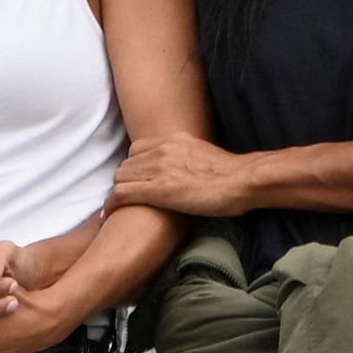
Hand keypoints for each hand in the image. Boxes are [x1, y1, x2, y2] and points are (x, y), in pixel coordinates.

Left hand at [109, 134, 254, 217]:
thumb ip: (185, 158)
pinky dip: (111, 204)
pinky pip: (122, 194)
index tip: (137, 181)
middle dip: (125, 182)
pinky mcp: (159, 190)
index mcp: (174, 140)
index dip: (134, 167)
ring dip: (118, 193)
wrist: (244, 181)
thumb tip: (182, 170)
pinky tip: (108, 213)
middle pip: (125, 165)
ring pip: (120, 178)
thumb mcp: (203, 156)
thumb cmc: (231, 175)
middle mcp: (163, 150)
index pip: (136, 150)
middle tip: (128, 199)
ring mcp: (159, 169)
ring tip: (121, 207)